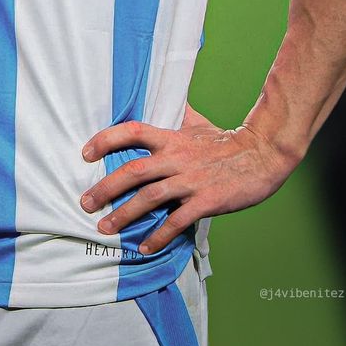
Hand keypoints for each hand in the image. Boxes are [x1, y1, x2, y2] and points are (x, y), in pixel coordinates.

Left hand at [80, 103, 296, 254]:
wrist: (261, 156)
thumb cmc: (227, 140)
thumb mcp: (198, 122)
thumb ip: (177, 113)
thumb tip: (164, 97)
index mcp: (172, 137)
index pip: (132, 132)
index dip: (106, 140)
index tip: (85, 153)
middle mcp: (176, 157)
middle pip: (133, 170)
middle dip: (106, 187)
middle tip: (85, 202)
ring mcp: (190, 180)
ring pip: (149, 197)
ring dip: (124, 215)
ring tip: (105, 229)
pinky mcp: (205, 201)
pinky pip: (176, 221)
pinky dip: (158, 236)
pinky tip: (144, 248)